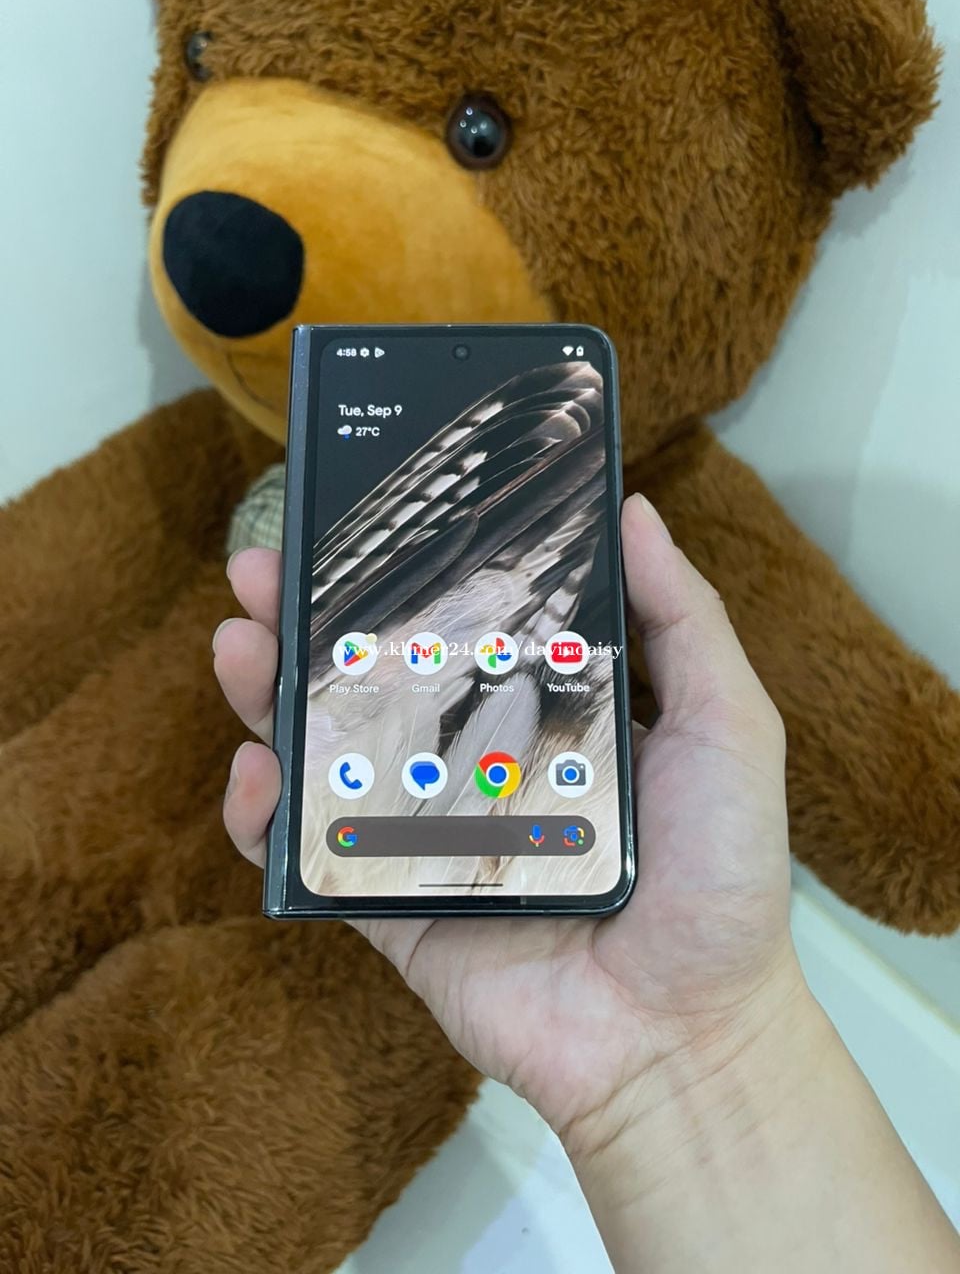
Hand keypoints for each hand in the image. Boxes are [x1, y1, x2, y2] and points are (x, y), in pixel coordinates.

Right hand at [214, 494, 801, 1148]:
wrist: (686, 1034)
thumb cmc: (721, 875)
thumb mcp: (729, 725)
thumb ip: (683, 619)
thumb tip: (635, 509)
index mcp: (541, 711)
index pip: (457, 625)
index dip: (405, 574)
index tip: (358, 522)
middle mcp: (472, 761)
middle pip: (373, 677)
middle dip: (309, 621)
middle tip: (263, 571)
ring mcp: (423, 832)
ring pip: (326, 753)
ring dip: (269, 696)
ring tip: (238, 644)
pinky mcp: (388, 905)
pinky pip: (311, 854)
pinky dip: (267, 817)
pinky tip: (256, 772)